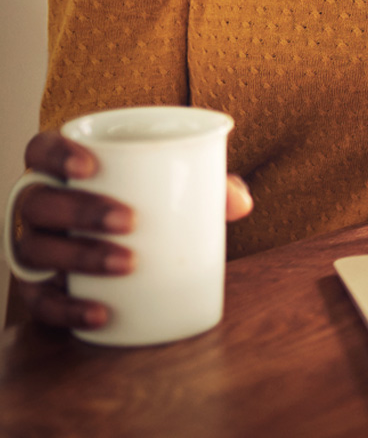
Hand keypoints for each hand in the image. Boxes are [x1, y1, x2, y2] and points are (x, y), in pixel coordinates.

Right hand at [10, 130, 253, 329]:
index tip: (91, 166)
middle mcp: (38, 205)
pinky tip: (100, 311)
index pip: (41, 148)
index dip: (56, 154)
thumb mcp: (175, 185)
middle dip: (81, 210)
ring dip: (80, 257)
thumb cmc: (148, 200)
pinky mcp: (38, 288)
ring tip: (128, 263)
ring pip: (36, 250)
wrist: (124, 244)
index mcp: (64, 167)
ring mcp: (33, 246)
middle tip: (130, 221)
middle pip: (39, 202)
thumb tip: (242, 203)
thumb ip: (209, 184)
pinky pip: (40, 302)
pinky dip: (69, 308)